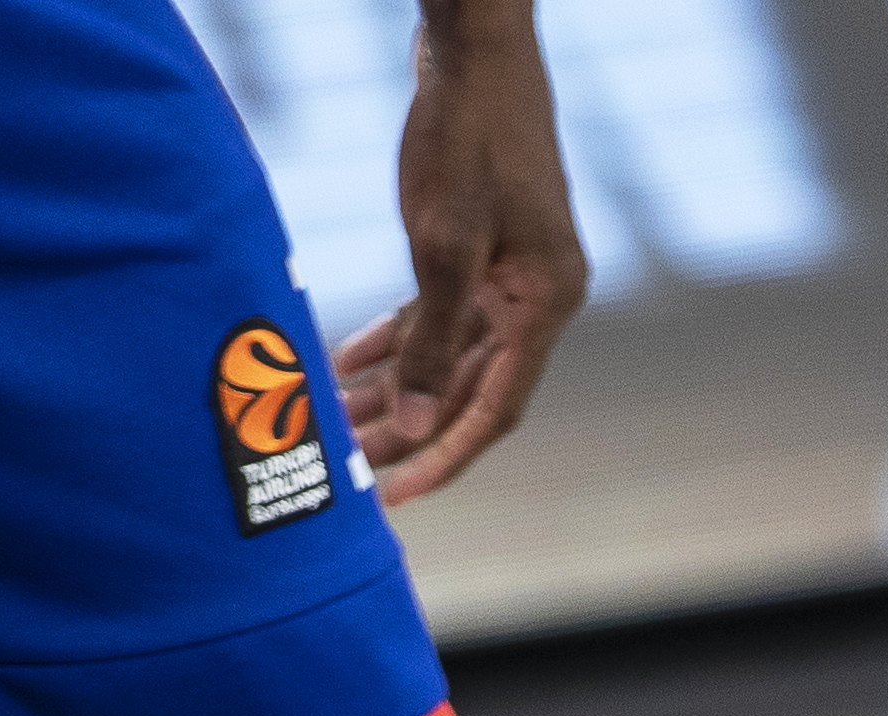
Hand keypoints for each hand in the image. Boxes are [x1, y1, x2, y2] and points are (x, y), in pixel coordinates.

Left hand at [331, 0, 584, 506]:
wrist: (476, 47)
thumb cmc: (465, 138)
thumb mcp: (442, 246)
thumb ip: (431, 342)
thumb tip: (416, 426)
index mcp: (546, 303)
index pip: (494, 408)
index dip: (443, 456)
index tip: (395, 496)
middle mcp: (538, 295)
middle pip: (471, 389)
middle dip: (410, 429)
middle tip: (351, 470)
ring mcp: (513, 270)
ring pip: (451, 354)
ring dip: (399, 389)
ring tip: (341, 425)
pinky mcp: (484, 245)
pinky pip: (441, 314)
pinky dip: (399, 339)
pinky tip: (352, 364)